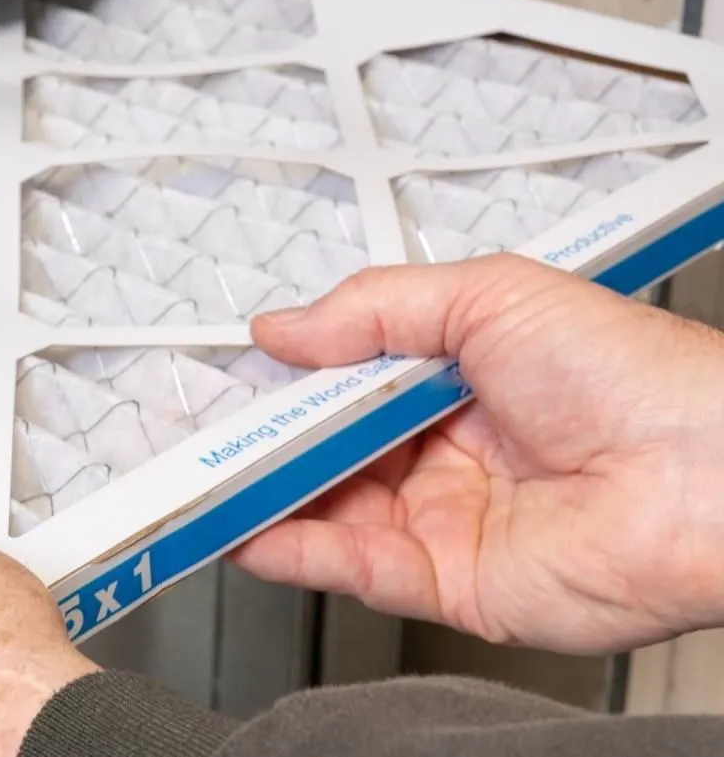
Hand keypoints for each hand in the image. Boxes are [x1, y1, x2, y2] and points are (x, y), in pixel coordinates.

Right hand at [236, 253, 723, 654]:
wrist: (707, 474)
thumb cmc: (634, 374)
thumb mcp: (489, 295)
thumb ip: (373, 308)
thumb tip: (282, 327)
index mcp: (458, 382)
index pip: (347, 384)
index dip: (290, 382)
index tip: (236, 376)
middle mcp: (447, 455)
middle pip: (329, 450)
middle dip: (266, 440)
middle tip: (206, 429)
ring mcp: (446, 522)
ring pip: (330, 510)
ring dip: (267, 495)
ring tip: (209, 476)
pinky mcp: (451, 584)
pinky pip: (356, 569)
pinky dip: (296, 552)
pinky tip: (253, 528)